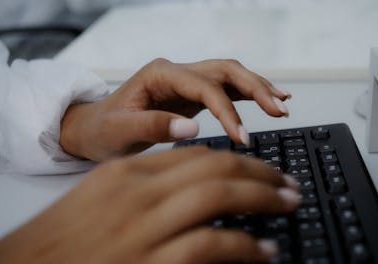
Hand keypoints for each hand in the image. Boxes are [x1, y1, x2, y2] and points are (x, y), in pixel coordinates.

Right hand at [0, 147, 299, 263]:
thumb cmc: (62, 242)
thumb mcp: (103, 199)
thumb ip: (147, 186)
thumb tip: (194, 185)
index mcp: (127, 173)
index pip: (196, 153)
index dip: (238, 159)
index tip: (260, 168)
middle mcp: (138, 192)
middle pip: (217, 166)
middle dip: (262, 172)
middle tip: (287, 183)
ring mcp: (144, 226)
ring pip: (222, 195)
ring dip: (266, 197)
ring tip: (289, 203)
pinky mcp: (151, 262)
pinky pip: (214, 244)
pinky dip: (247, 246)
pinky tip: (264, 251)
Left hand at [60, 58, 290, 160]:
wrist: (94, 129)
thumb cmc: (102, 130)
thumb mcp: (118, 132)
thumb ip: (152, 126)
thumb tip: (192, 127)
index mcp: (159, 75)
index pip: (204, 87)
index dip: (227, 111)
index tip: (242, 137)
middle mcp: (176, 72)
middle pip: (225, 70)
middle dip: (255, 88)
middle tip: (280, 109)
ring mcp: (186, 81)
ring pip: (230, 75)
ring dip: (258, 87)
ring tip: (283, 103)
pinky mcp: (192, 94)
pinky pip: (227, 89)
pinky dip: (249, 94)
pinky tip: (268, 101)